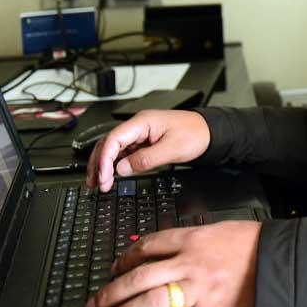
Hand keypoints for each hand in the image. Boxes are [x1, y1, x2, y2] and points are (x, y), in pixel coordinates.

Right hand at [85, 110, 210, 191]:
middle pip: (108, 143)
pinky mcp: (144, 142)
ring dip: (104, 165)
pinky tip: (112, 175)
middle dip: (98, 164)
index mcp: (143, 122)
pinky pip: (124, 152)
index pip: (114, 139)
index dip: (104, 159)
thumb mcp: (172, 149)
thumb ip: (145, 160)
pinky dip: (115, 165)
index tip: (104, 177)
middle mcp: (138, 126)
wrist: (210, 132)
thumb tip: (122, 169)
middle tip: (95, 184)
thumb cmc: (196, 134)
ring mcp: (140, 134)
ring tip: (99, 183)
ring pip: (114, 149)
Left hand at [85, 221, 261, 306]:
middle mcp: (188, 263)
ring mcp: (196, 290)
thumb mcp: (219, 230)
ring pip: (146, 303)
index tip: (113, 268)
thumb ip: (191, 241)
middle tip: (93, 304)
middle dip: (109, 293)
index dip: (123, 258)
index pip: (146, 246)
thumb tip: (162, 252)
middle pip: (137, 277)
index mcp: (191, 239)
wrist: (282, 262)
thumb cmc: (254, 246)